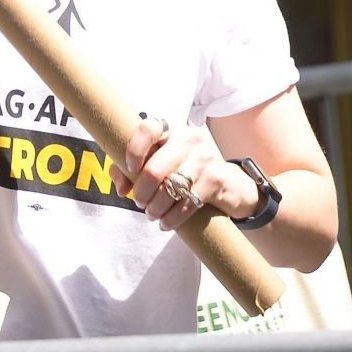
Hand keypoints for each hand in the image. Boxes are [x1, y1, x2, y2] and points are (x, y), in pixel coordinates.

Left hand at [112, 115, 261, 232]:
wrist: (230, 183)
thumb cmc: (185, 170)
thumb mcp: (161, 163)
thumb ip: (131, 170)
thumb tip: (121, 189)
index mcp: (171, 128)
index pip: (147, 129)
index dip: (133, 151)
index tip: (130, 170)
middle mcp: (189, 137)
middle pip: (154, 169)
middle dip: (142, 192)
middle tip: (140, 202)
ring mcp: (204, 156)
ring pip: (169, 189)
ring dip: (155, 208)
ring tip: (151, 214)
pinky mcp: (216, 178)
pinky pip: (186, 203)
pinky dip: (172, 218)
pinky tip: (165, 223)